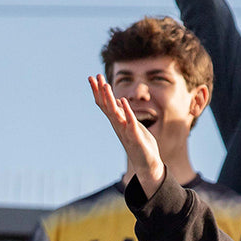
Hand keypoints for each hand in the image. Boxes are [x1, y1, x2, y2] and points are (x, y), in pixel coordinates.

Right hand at [89, 74, 164, 195]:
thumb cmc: (140, 144)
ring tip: (106, 85)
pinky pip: (130, 122)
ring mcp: (126, 131)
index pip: (104, 104)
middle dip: (101, 91)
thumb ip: (123, 113)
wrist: (148, 164)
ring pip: (115, 113)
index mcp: (117, 122)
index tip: (93, 77)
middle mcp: (118, 126)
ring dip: (110, 99)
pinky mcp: (136, 137)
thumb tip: (117, 100)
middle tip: (95, 76)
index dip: (98, 91)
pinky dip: (127, 111)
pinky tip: (123, 100)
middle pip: (106, 106)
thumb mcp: (131, 125)